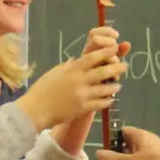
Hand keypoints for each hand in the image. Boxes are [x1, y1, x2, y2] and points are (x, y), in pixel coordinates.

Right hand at [51, 26, 131, 154]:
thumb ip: (67, 66)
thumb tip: (76, 60)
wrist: (35, 110)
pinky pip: (101, 103)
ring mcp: (83, 95)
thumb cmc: (41, 90)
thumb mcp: (53, 73)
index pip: (93, 57)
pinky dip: (108, 100)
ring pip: (106, 89)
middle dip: (117, 67)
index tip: (115, 48)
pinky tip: (111, 99)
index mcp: (72, 69)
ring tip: (118, 85)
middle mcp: (80, 80)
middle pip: (104, 71)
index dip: (107, 52)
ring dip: (114, 86)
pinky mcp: (84, 108)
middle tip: (124, 65)